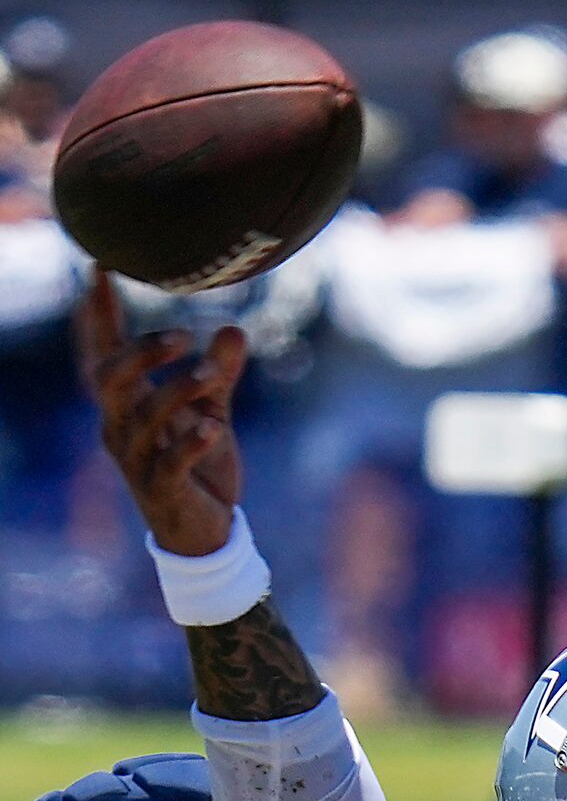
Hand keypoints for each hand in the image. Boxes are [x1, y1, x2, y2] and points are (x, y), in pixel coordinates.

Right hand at [76, 270, 244, 556]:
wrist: (206, 533)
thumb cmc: (200, 467)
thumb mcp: (213, 415)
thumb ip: (220, 376)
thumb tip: (233, 329)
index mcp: (128, 405)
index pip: (105, 351)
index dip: (100, 313)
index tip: (102, 267)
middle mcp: (122, 428)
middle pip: (109, 380)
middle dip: (139, 354)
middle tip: (181, 335)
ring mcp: (137, 461)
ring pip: (142, 418)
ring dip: (178, 391)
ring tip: (213, 374)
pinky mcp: (162, 491)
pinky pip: (169, 464)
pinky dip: (188, 443)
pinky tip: (210, 426)